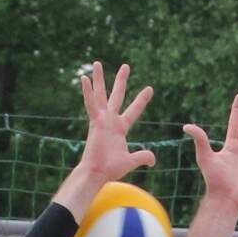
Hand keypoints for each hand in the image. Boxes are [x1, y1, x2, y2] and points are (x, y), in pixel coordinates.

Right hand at [77, 61, 156, 183]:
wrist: (98, 173)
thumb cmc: (111, 169)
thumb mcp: (130, 161)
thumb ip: (142, 157)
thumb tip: (153, 160)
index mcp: (120, 128)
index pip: (133, 110)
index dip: (141, 100)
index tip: (150, 88)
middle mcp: (110, 120)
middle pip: (117, 95)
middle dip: (121, 80)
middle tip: (126, 66)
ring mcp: (101, 120)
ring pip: (101, 95)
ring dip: (99, 79)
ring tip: (97, 63)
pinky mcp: (94, 122)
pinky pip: (90, 104)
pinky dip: (87, 91)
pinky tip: (84, 78)